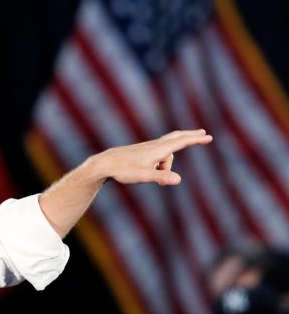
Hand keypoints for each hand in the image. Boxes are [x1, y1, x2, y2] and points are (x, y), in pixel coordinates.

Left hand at [92, 129, 212, 185]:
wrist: (104, 164)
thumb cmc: (123, 170)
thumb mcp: (143, 176)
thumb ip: (161, 178)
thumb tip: (178, 180)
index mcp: (157, 150)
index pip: (180, 142)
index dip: (195, 139)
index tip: (208, 137)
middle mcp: (153, 146)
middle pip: (176, 138)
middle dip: (189, 136)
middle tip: (203, 134)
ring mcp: (147, 148)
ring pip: (165, 154)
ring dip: (166, 166)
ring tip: (152, 179)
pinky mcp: (141, 152)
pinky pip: (157, 155)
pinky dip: (161, 163)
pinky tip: (152, 171)